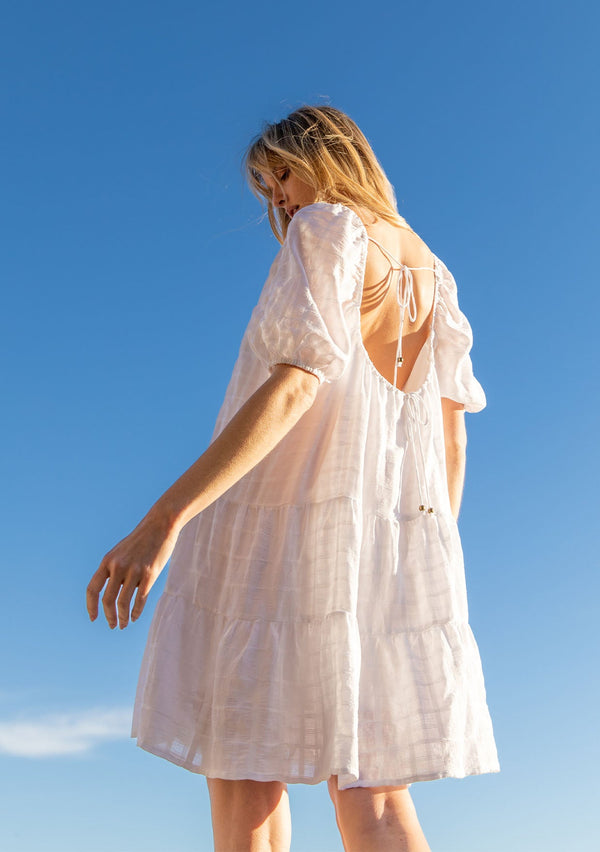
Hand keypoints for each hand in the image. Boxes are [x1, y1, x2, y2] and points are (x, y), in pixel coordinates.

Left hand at [86, 512, 179, 629]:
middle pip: (107, 600)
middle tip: (112, 625)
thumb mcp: (121, 553)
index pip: (92, 589)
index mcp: (107, 561)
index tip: (94, 618)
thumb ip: (114, 571)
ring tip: (124, 624)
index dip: (91, 606)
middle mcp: (117, 566)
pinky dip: (136, 611)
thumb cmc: (141, 540)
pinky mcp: (150, 573)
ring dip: (122, 617)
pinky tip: (135, 617)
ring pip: (123, 602)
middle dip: (109, 616)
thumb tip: (112, 593)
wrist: (160, 524)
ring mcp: (134, 570)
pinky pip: (140, 599)